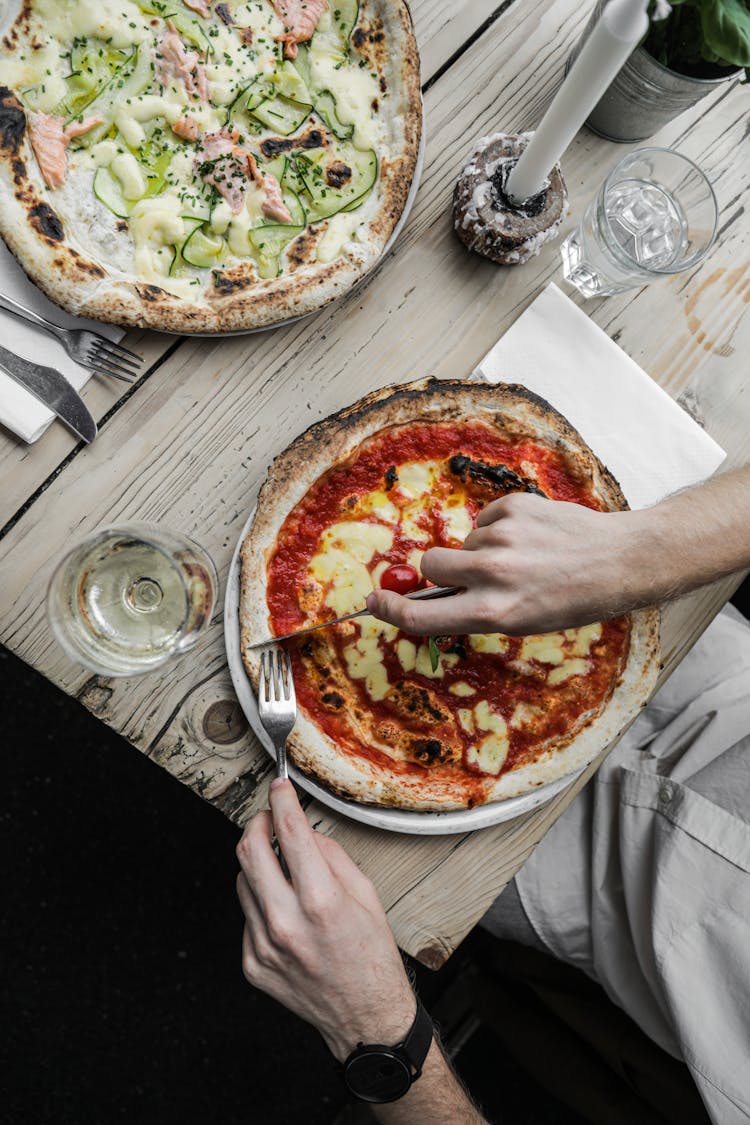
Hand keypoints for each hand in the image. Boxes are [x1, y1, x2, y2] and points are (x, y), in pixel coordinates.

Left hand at [236, 779, 415, 1061]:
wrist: (363, 1017)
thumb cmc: (371, 954)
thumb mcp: (365, 894)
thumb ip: (330, 855)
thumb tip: (301, 830)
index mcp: (321, 901)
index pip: (289, 832)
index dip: (281, 799)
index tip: (279, 786)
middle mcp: (286, 923)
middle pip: (248, 850)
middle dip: (256, 823)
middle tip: (268, 818)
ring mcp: (264, 945)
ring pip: (242, 881)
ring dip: (259, 864)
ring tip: (284, 872)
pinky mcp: (252, 963)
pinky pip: (247, 914)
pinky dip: (263, 901)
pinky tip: (286, 912)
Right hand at [366, 492, 650, 635]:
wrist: (618, 561)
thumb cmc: (572, 600)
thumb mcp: (522, 621)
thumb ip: (475, 610)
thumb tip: (432, 596)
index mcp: (495, 613)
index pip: (421, 616)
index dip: (389, 610)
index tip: (374, 602)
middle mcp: (494, 574)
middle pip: (431, 564)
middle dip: (442, 570)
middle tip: (473, 576)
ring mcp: (503, 537)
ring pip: (463, 541)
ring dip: (480, 550)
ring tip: (523, 558)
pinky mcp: (514, 507)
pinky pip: (485, 519)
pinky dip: (501, 529)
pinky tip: (532, 539)